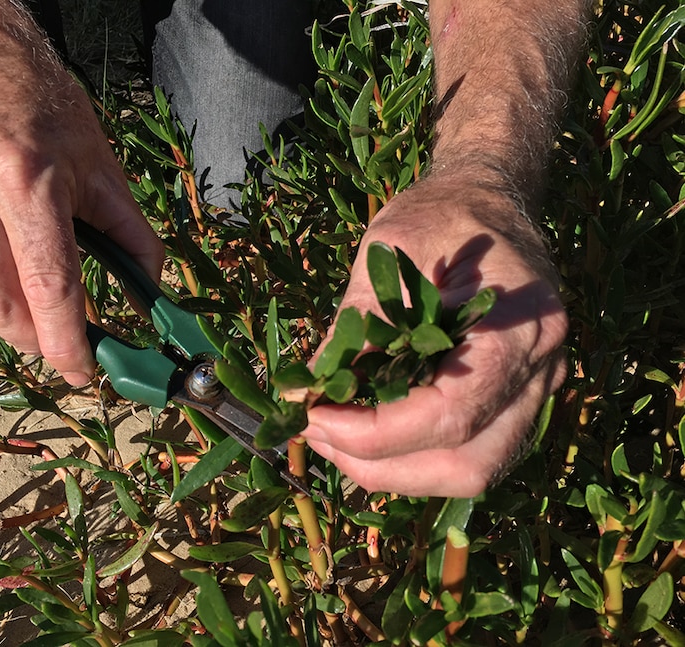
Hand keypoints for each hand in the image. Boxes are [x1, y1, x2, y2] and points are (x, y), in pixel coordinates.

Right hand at [0, 52, 162, 385]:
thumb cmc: (45, 112)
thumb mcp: (101, 166)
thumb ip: (131, 235)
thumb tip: (151, 294)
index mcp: (28, 180)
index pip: (50, 285)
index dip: (68, 341)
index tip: (84, 372)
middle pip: (0, 304)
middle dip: (35, 339)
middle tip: (58, 344)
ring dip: (0, 322)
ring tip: (26, 311)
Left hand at [303, 176, 568, 496]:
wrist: (491, 198)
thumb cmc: (443, 213)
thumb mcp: (391, 251)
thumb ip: (355, 327)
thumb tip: (307, 393)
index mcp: (521, 325)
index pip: (451, 415)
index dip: (375, 434)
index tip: (313, 418)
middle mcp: (541, 370)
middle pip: (470, 465)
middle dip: (382, 465)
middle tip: (318, 436)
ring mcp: (534, 390)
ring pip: (472, 470)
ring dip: (396, 470)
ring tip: (336, 439)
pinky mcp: (514, 399)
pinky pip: (470, 451)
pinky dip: (414, 456)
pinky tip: (368, 435)